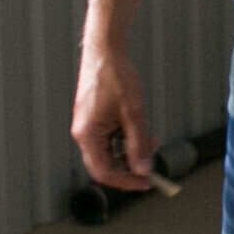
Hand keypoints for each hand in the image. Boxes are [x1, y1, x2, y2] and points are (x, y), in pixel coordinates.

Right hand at [72, 41, 158, 190]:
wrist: (105, 51)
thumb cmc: (114, 75)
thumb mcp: (133, 113)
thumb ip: (138, 144)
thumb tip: (142, 168)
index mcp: (88, 134)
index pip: (104, 172)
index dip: (126, 181)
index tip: (145, 182)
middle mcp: (83, 133)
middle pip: (105, 164)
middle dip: (130, 166)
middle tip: (151, 163)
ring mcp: (86, 126)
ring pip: (109, 152)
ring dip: (130, 151)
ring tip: (149, 139)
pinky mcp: (92, 119)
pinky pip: (108, 139)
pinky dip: (124, 139)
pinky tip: (138, 129)